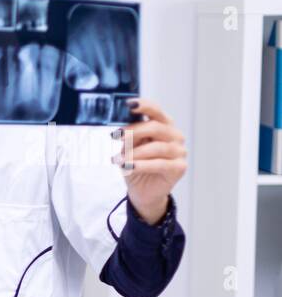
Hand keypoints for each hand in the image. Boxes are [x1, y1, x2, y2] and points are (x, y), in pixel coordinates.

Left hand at [112, 98, 186, 224]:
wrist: (142, 191)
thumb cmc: (136, 166)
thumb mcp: (128, 149)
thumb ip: (129, 138)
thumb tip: (122, 130)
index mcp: (163, 126)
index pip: (156, 111)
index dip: (144, 106)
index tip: (128, 104)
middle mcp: (174, 136)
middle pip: (156, 127)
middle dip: (134, 131)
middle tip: (116, 136)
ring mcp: (179, 151)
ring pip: (157, 147)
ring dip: (134, 153)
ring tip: (118, 160)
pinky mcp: (179, 168)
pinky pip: (160, 164)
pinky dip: (141, 165)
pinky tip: (128, 167)